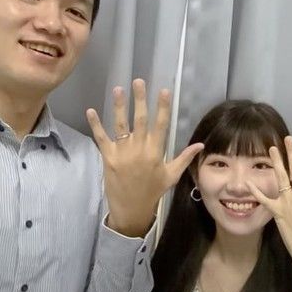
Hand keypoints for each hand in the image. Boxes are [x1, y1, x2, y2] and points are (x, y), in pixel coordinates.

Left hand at [86, 79, 203, 236]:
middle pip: (140, 120)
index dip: (162, 107)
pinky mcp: (108, 158)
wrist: (131, 210)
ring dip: (118, 106)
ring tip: (118, 89)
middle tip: (138, 81)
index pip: (161, 125)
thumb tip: (201, 144)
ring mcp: (123, 154)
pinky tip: (91, 110)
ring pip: (121, 126)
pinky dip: (96, 125)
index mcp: (156, 152)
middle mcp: (140, 150)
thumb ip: (185, 158)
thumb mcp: (172, 175)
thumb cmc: (153, 191)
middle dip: (139, 99)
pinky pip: (101, 139)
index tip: (164, 90)